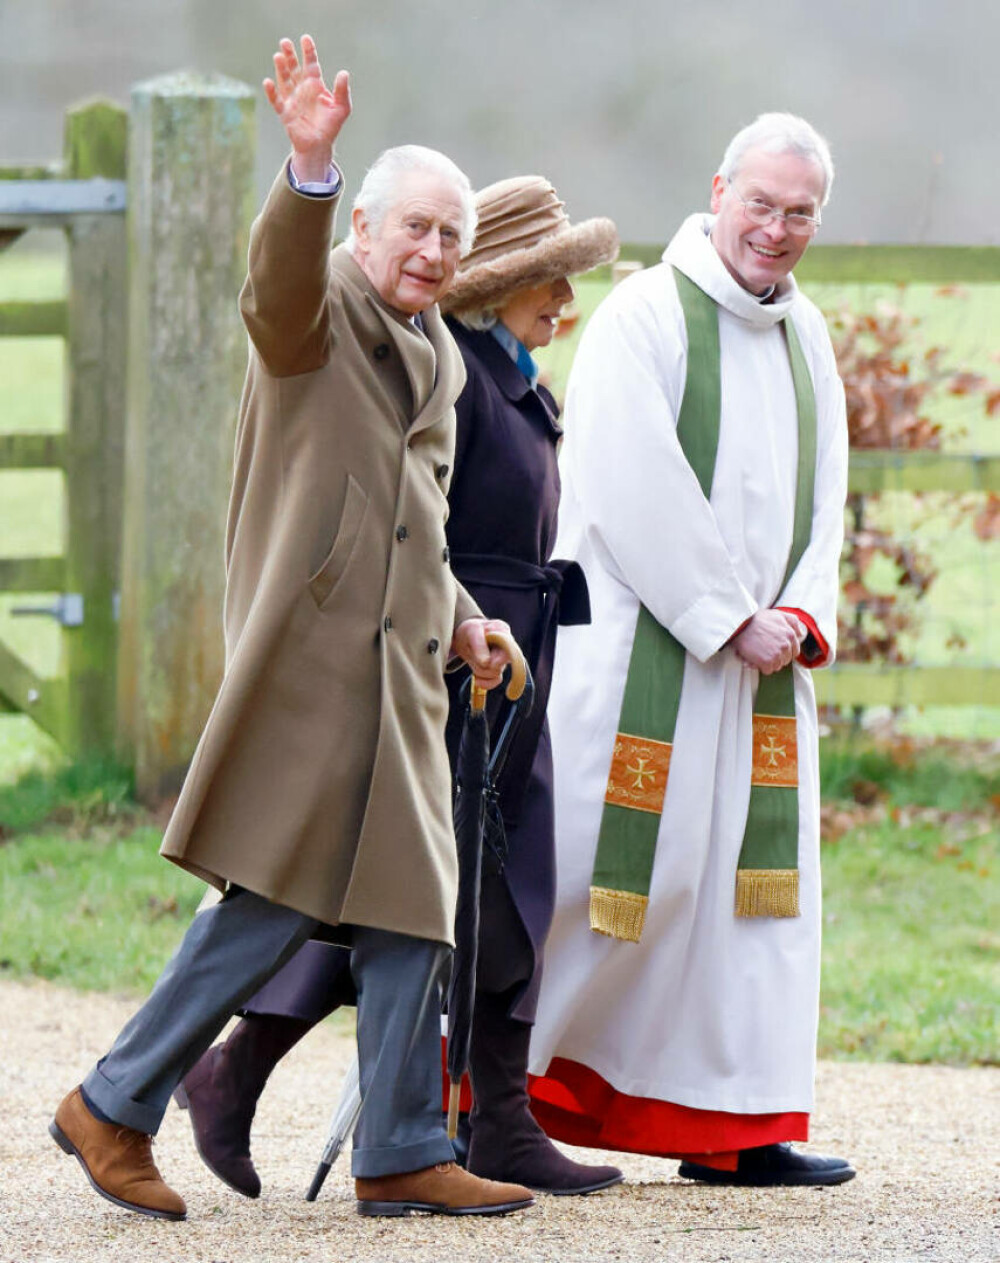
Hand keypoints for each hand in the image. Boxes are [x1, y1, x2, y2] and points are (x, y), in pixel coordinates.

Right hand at [263, 35, 351, 181]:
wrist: (319, 146)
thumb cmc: (331, 126)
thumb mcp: (342, 108)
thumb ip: (342, 91)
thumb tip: (344, 72)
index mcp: (315, 85)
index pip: (311, 64)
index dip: (308, 51)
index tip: (305, 38)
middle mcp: (301, 89)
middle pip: (294, 68)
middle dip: (290, 55)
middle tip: (285, 42)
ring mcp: (292, 100)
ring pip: (284, 81)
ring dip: (281, 69)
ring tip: (278, 56)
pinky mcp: (285, 113)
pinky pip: (277, 101)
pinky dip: (272, 92)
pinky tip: (268, 82)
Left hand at [450, 618, 513, 690]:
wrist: (465, 638)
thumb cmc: (470, 630)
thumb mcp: (471, 631)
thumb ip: (479, 645)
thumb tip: (486, 663)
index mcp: (502, 630)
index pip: (508, 647)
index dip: (499, 658)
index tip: (489, 663)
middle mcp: (507, 645)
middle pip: (501, 663)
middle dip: (483, 664)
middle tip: (471, 654)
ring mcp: (503, 658)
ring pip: (495, 673)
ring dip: (479, 670)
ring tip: (471, 658)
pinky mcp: (498, 669)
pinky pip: (495, 681)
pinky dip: (485, 682)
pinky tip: (477, 680)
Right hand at [732, 609, 804, 674]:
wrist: (740, 625)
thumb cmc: (757, 619)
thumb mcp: (778, 614)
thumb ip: (792, 621)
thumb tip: (800, 633)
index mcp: (790, 635)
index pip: (795, 651)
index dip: (785, 651)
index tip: (775, 649)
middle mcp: (786, 645)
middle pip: (786, 660)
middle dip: (777, 657)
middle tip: (765, 650)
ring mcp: (777, 654)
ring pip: (777, 666)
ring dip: (769, 663)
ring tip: (760, 654)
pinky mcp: (766, 662)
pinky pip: (768, 670)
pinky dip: (761, 667)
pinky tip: (756, 659)